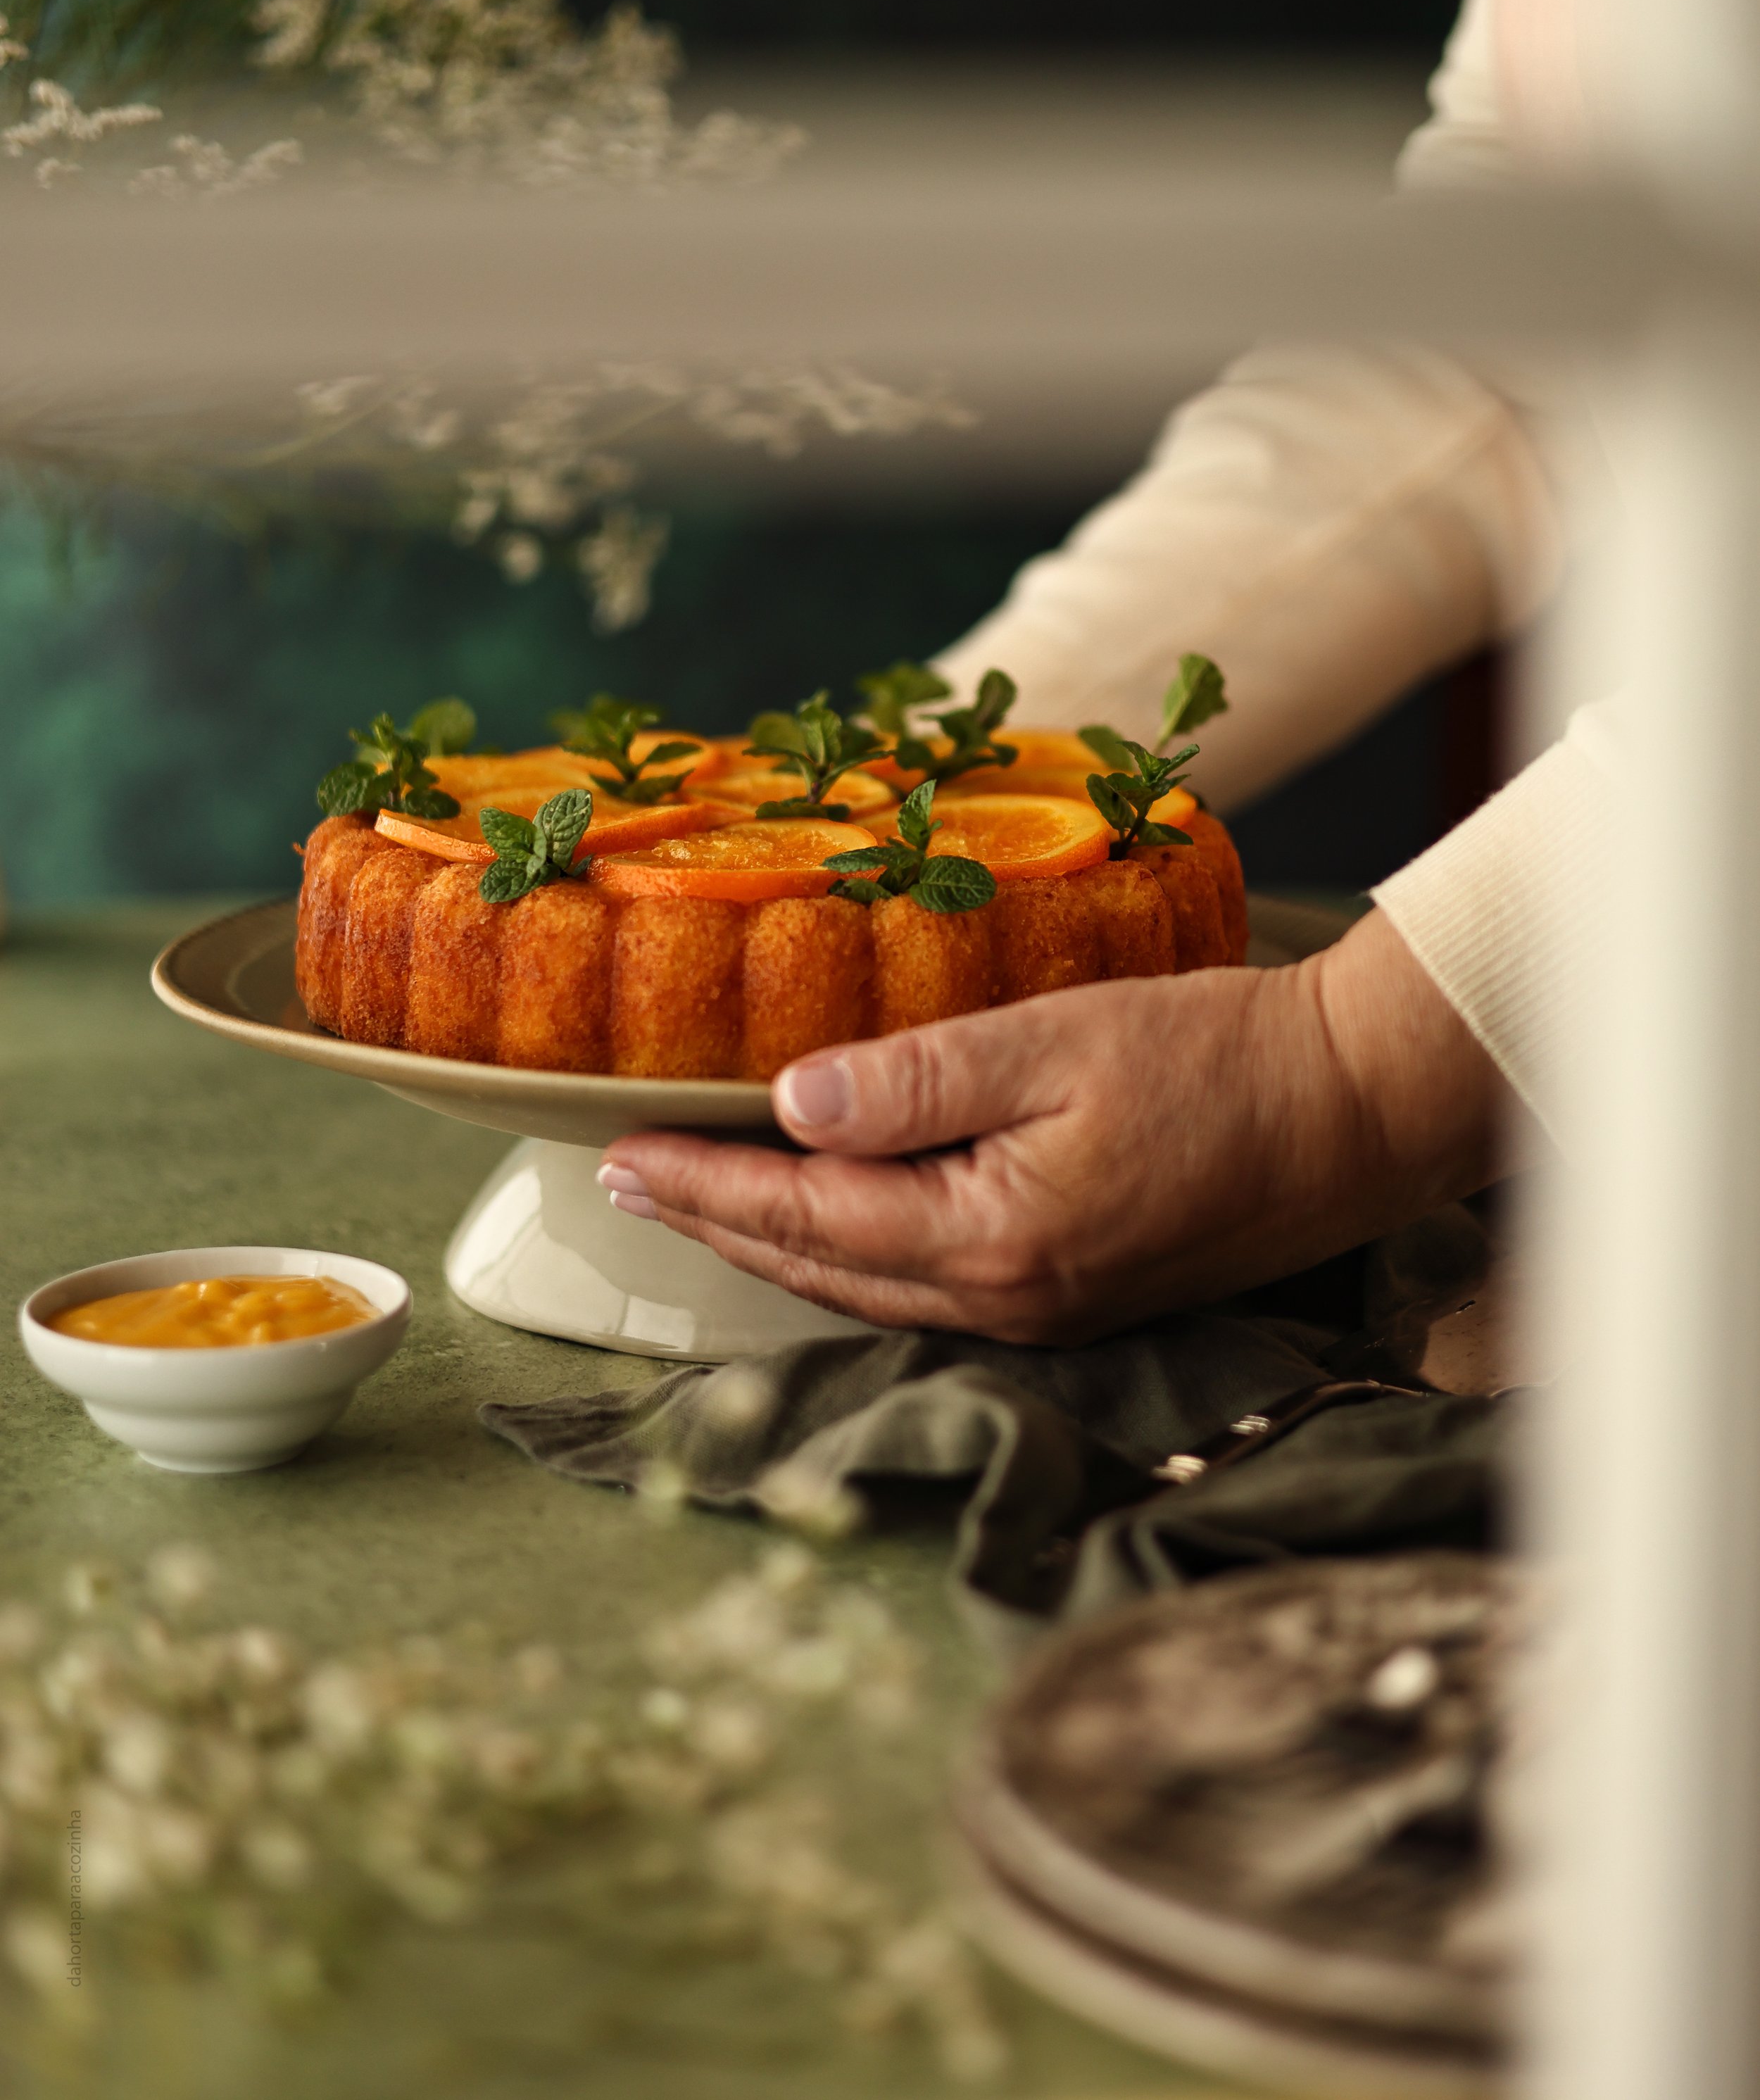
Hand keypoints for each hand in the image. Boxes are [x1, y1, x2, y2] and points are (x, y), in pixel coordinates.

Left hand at [599, 908, 1516, 1343]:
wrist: (1353, 1110)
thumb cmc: (1219, 1061)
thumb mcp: (1058, 1042)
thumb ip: (919, 1078)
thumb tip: (793, 1101)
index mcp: (992, 1240)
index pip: (802, 1217)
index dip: (700, 1185)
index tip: (618, 1153)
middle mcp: (1006, 1302)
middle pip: (817, 1271)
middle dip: (714, 1225)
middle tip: (625, 1179)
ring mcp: (1043, 1313)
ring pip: (864, 1289)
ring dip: (774, 1245)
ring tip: (700, 1199)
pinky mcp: (1074, 1298)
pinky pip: (922, 1287)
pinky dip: (849, 1253)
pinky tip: (827, 1218)